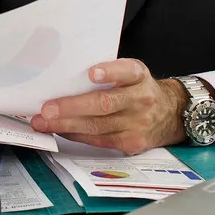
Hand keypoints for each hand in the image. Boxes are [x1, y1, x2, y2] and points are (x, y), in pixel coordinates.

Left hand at [30, 59, 187, 154]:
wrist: (171, 113)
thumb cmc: (139, 89)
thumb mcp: (131, 73)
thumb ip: (109, 73)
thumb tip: (65, 76)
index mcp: (139, 76)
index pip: (127, 71)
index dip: (110, 72)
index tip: (92, 74)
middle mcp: (141, 99)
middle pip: (105, 104)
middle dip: (72, 107)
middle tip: (47, 109)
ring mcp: (137, 124)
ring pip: (97, 126)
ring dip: (66, 125)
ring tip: (43, 122)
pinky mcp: (132, 143)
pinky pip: (99, 140)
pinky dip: (76, 135)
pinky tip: (60, 130)